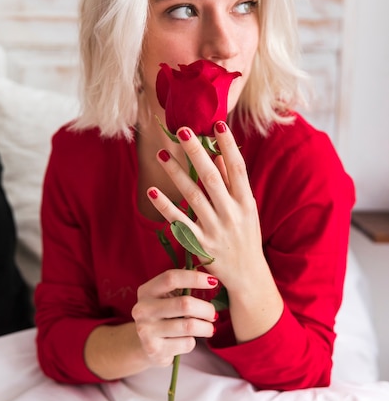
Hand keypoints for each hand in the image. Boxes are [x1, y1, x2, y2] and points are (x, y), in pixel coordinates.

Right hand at [131, 269, 217, 367]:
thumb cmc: (163, 316)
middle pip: (185, 304)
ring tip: (209, 328)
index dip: (194, 278)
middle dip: (206, 309)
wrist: (145, 347)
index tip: (213, 282)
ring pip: (189, 326)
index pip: (171, 278)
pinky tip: (188, 339)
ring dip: (206, 327)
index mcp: (146, 291)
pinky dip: (193, 341)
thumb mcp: (166, 297)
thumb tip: (207, 269)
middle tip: (213, 314)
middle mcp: (143, 309)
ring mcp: (147, 330)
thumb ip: (182, 284)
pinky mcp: (155, 349)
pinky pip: (186, 343)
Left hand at [147, 122, 263, 295]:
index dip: (228, 146)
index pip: (238, 168)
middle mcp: (232, 213)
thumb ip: (232, 183)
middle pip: (212, 178)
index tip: (217, 124)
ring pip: (193, 196)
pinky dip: (166, 207)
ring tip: (162, 154)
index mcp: (246, 202)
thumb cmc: (246, 236)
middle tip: (183, 130)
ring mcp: (215, 229)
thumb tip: (219, 154)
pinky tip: (152, 191)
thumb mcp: (246, 209)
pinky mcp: (200, 244)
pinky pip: (180, 223)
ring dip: (177, 174)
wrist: (248, 276)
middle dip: (197, 153)